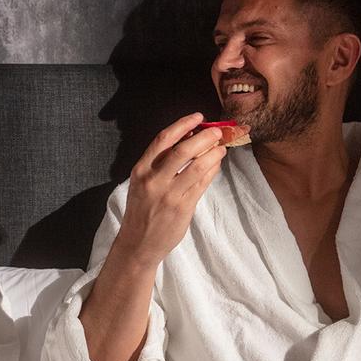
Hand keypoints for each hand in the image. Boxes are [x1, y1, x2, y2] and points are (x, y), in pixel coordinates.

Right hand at [111, 113, 235, 268]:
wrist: (138, 243)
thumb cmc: (142, 210)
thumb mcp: (142, 183)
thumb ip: (160, 163)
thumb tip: (187, 139)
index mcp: (141, 170)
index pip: (163, 140)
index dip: (183, 124)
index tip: (198, 117)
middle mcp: (153, 180)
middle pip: (183, 150)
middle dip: (204, 137)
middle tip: (217, 132)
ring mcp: (169, 195)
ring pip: (197, 166)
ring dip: (213, 153)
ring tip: (221, 148)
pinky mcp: (182, 208)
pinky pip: (202, 184)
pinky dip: (212, 171)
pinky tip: (216, 165)